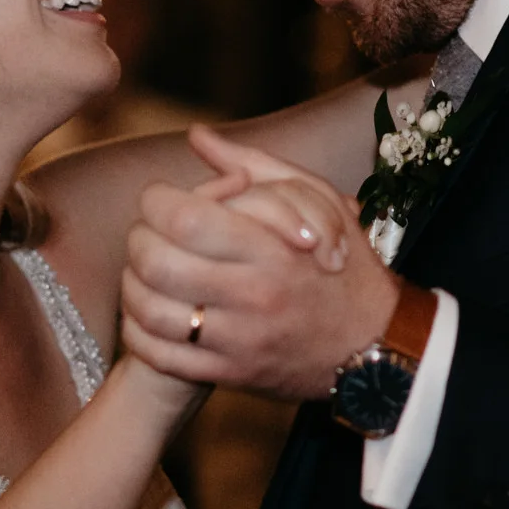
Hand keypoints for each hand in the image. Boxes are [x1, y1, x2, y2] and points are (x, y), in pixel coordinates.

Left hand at [120, 128, 397, 399]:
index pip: (183, 217)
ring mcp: (239, 339)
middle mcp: (253, 294)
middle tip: (149, 235)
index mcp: (272, 246)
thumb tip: (197, 135)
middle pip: (155, 262)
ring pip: (149, 310)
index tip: (161, 199)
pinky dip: (138, 332)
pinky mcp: (230, 373)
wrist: (375, 345)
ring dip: (132, 285)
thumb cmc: (342, 265)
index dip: (156, 201)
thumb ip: (253, 164)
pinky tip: (147, 313)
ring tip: (144, 272)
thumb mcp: (316, 201)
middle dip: (138, 241)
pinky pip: (159, 355)